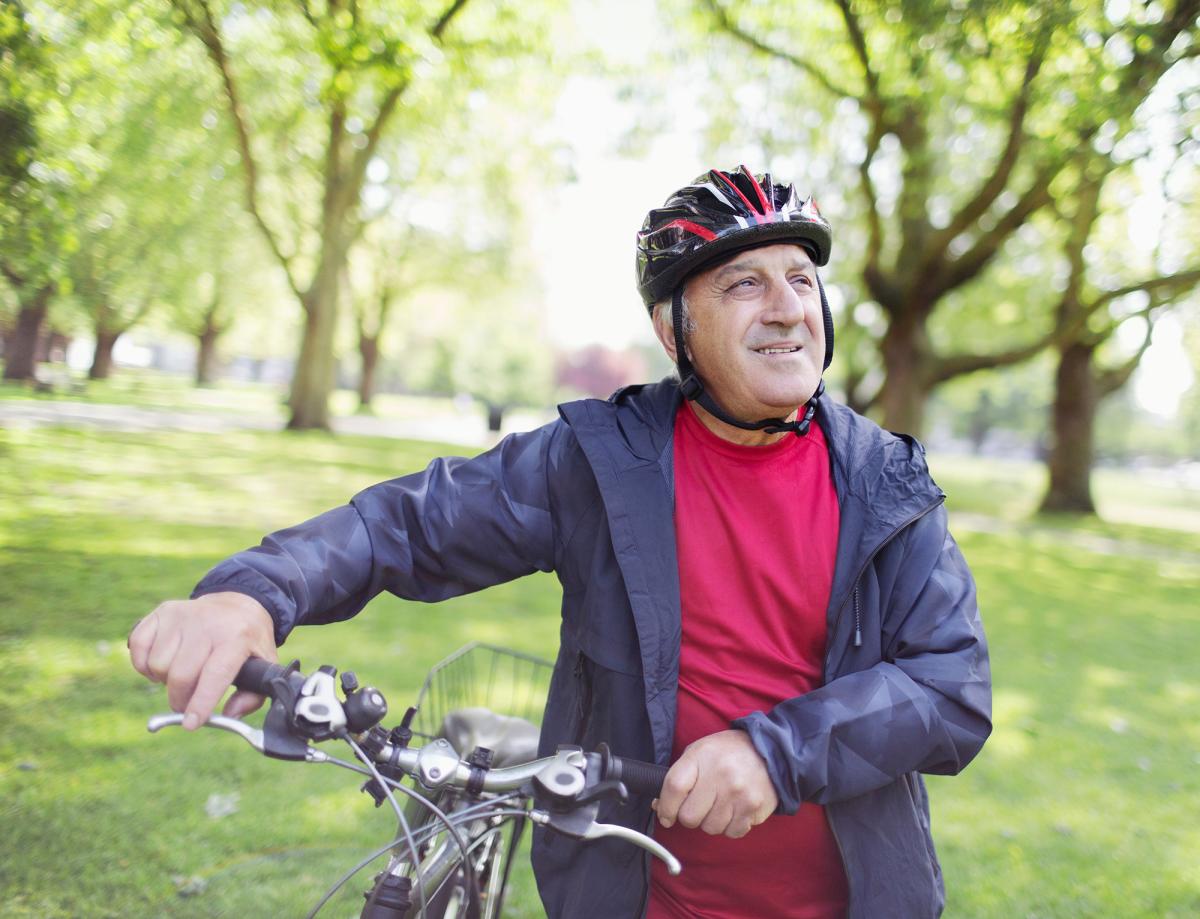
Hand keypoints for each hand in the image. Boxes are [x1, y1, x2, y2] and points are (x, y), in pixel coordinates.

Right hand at [128, 592, 276, 729]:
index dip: (200, 703)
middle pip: (181, 676)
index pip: (215, 675)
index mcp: (237, 636)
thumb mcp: (264, 663)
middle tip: (186, 705)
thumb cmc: (247, 640)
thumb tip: (230, 714)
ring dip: (164, 680)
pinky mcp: (162, 612)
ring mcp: (182, 615)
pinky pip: (138, 648)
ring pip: (157, 665)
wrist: (236, 603)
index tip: (191, 724)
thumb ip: (252, 695)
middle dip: (180, 700)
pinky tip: (164, 663)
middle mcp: (207, 623)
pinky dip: (145, 664)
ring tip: (182, 673)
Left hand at [653, 729, 777, 838]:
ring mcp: (738, 793)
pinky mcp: (753, 807)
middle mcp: (720, 774)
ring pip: (710, 828)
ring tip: (721, 804)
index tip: (666, 815)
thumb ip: (679, 777)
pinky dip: (731, 826)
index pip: (674, 787)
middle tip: (700, 806)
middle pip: (689, 816)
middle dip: (690, 816)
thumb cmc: (728, 753)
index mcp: (701, 756)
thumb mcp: (699, 752)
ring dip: (711, 821)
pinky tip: (735, 810)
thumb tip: (659, 806)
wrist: (770, 751)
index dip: (665, 807)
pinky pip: (732, 832)